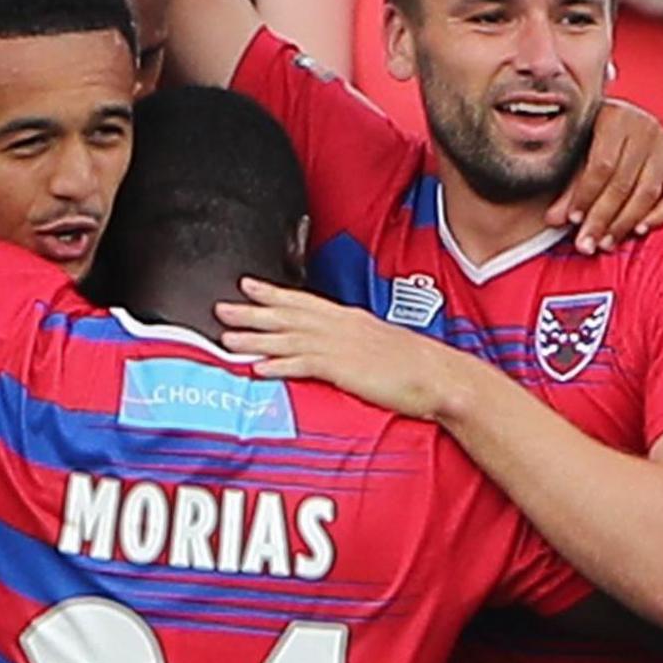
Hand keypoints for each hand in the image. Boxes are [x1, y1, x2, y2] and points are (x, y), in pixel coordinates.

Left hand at [218, 277, 475, 417]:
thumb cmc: (415, 364)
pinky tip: (258, 368)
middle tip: (220, 308)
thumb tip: (328, 344)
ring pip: (289, 339)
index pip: (304, 300)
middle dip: (252, 312)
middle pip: (288, 316)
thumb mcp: (378, 342)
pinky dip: (280, 366)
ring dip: (256, 339)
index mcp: (349, 319)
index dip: (273, 293)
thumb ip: (350, 339)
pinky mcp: (345, 370)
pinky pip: (305, 366)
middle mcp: (342, 327)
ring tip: (227, 339)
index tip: (247, 285)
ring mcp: (342, 347)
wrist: (442, 377)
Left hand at [550, 97, 662, 252]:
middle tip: (586, 245)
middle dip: (602, 217)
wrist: (614, 121)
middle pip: (624, 182)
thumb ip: (566, 187)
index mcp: (614, 117)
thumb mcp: (573, 153)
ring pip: (648, 191)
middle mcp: (646, 129)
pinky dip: (659, 215)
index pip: (601, 165)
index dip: (585, 195)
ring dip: (625, 222)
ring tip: (605, 244)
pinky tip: (639, 231)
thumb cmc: (584, 138)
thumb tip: (553, 221)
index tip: (571, 221)